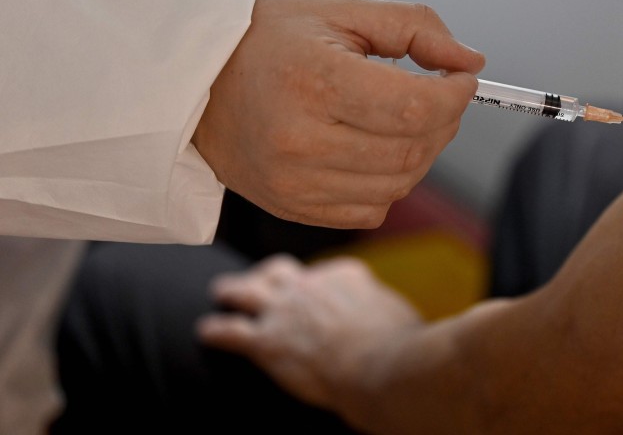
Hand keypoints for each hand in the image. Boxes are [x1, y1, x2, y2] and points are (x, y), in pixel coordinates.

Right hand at [192, 0, 484, 227]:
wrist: (193, 80)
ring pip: (398, 185)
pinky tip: (372, 148)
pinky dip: (389, 182)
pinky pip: (371, 210)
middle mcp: (300, 140)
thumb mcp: (341, 10)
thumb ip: (415, 28)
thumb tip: (472, 63)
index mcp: (314, 81)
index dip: (455, 96)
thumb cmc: (272, 37)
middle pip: (412, 150)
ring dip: (421, 153)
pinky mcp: (291, 207)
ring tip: (405, 120)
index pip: (414, 107)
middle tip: (438, 96)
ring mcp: (293, 182)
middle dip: (443, 123)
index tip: (461, 79)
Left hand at [196, 254, 420, 413]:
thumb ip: (386, 311)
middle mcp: (311, 284)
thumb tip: (394, 320)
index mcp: (347, 274)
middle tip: (263, 280)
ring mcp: (285, 310)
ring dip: (232, 290)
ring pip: (247, 290)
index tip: (321, 295)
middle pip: (281, 270)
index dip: (321, 285)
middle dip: (271, 275)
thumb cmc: (402, 348)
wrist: (380, 367)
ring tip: (221, 291)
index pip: (327, 273)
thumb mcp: (401, 316)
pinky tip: (204, 331)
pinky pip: (230, 331)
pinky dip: (215, 330)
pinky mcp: (266, 341)